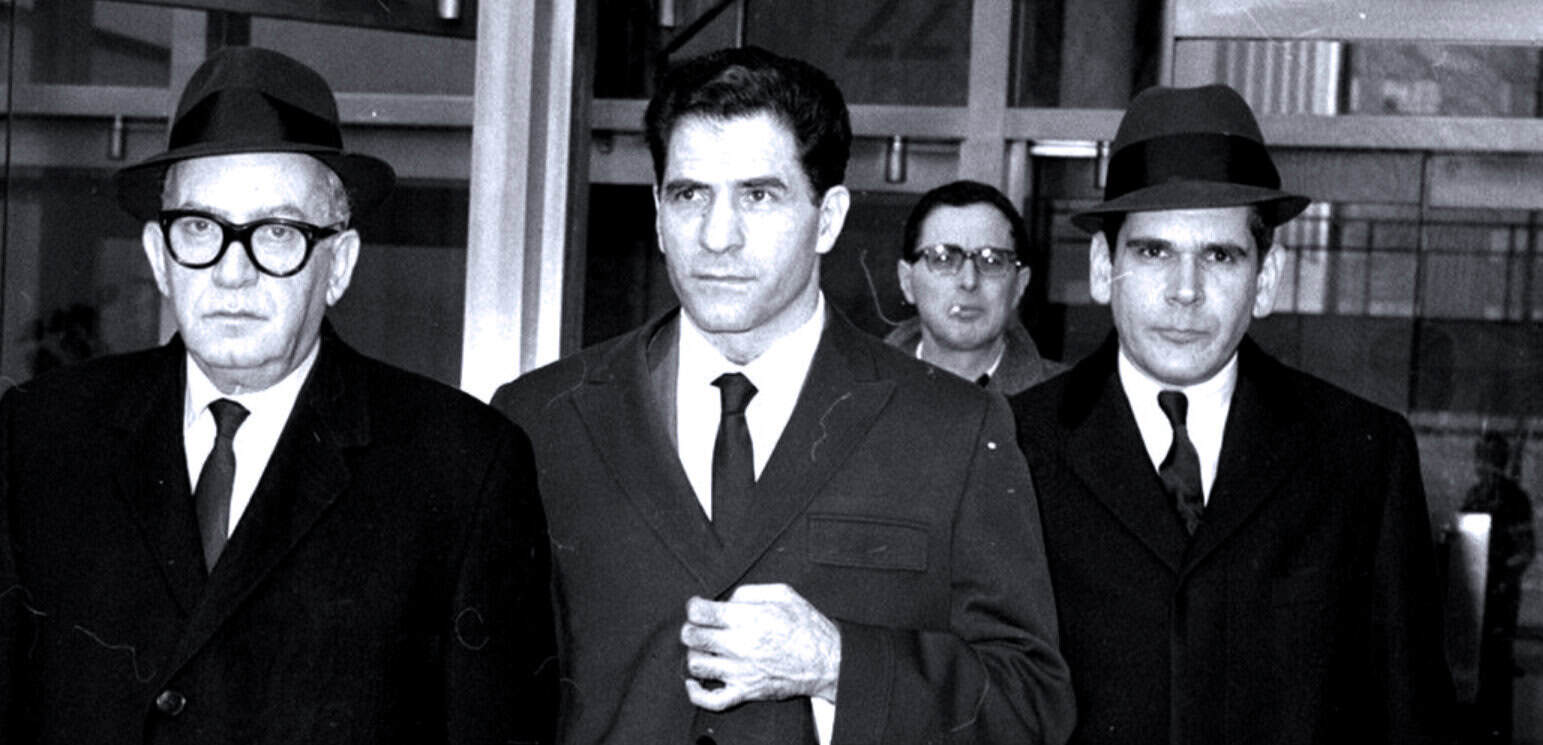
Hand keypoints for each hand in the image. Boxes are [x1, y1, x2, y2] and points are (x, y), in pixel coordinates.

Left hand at [680, 583, 840, 710]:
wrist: (827, 661)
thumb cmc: (807, 626)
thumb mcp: (782, 594)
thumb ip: (749, 592)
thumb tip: (726, 600)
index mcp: (748, 619)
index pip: (700, 613)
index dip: (694, 606)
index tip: (699, 607)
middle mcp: (740, 645)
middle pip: (692, 637)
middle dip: (691, 628)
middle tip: (701, 626)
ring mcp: (740, 672)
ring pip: (696, 664)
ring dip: (696, 654)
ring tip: (706, 648)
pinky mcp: (745, 692)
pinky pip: (711, 700)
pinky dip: (696, 692)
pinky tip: (695, 681)